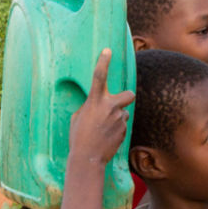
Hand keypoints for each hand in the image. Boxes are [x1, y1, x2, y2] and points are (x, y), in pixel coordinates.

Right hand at [69, 49, 135, 165]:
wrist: (88, 158)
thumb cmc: (79, 136)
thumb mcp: (78, 116)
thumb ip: (90, 106)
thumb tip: (98, 104)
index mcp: (95, 101)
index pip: (99, 76)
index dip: (103, 61)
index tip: (107, 50)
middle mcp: (110, 107)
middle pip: (129, 94)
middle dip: (127, 96)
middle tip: (119, 103)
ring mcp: (119, 119)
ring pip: (123, 113)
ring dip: (116, 118)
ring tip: (104, 130)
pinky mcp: (124, 130)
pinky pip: (122, 126)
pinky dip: (116, 130)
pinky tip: (106, 138)